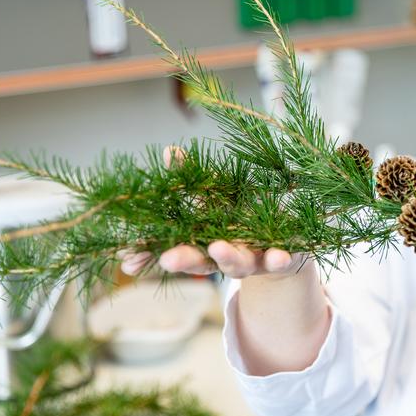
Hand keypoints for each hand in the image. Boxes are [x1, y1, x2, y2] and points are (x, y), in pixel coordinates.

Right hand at [119, 145, 305, 278]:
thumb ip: (192, 179)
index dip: (151, 255)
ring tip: (218, 249)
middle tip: (168, 258)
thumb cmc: (243, 222)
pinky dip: (279, 260)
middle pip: (203, 260)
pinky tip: (279, 256)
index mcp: (205, 243)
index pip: (174, 248)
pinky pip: (281, 262)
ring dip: (228, 258)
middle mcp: (226, 256)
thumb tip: (170, 151)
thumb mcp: (217, 197)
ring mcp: (255, 260)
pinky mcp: (282, 260)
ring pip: (239, 264)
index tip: (128, 260)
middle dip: (185, 260)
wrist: (287, 248)